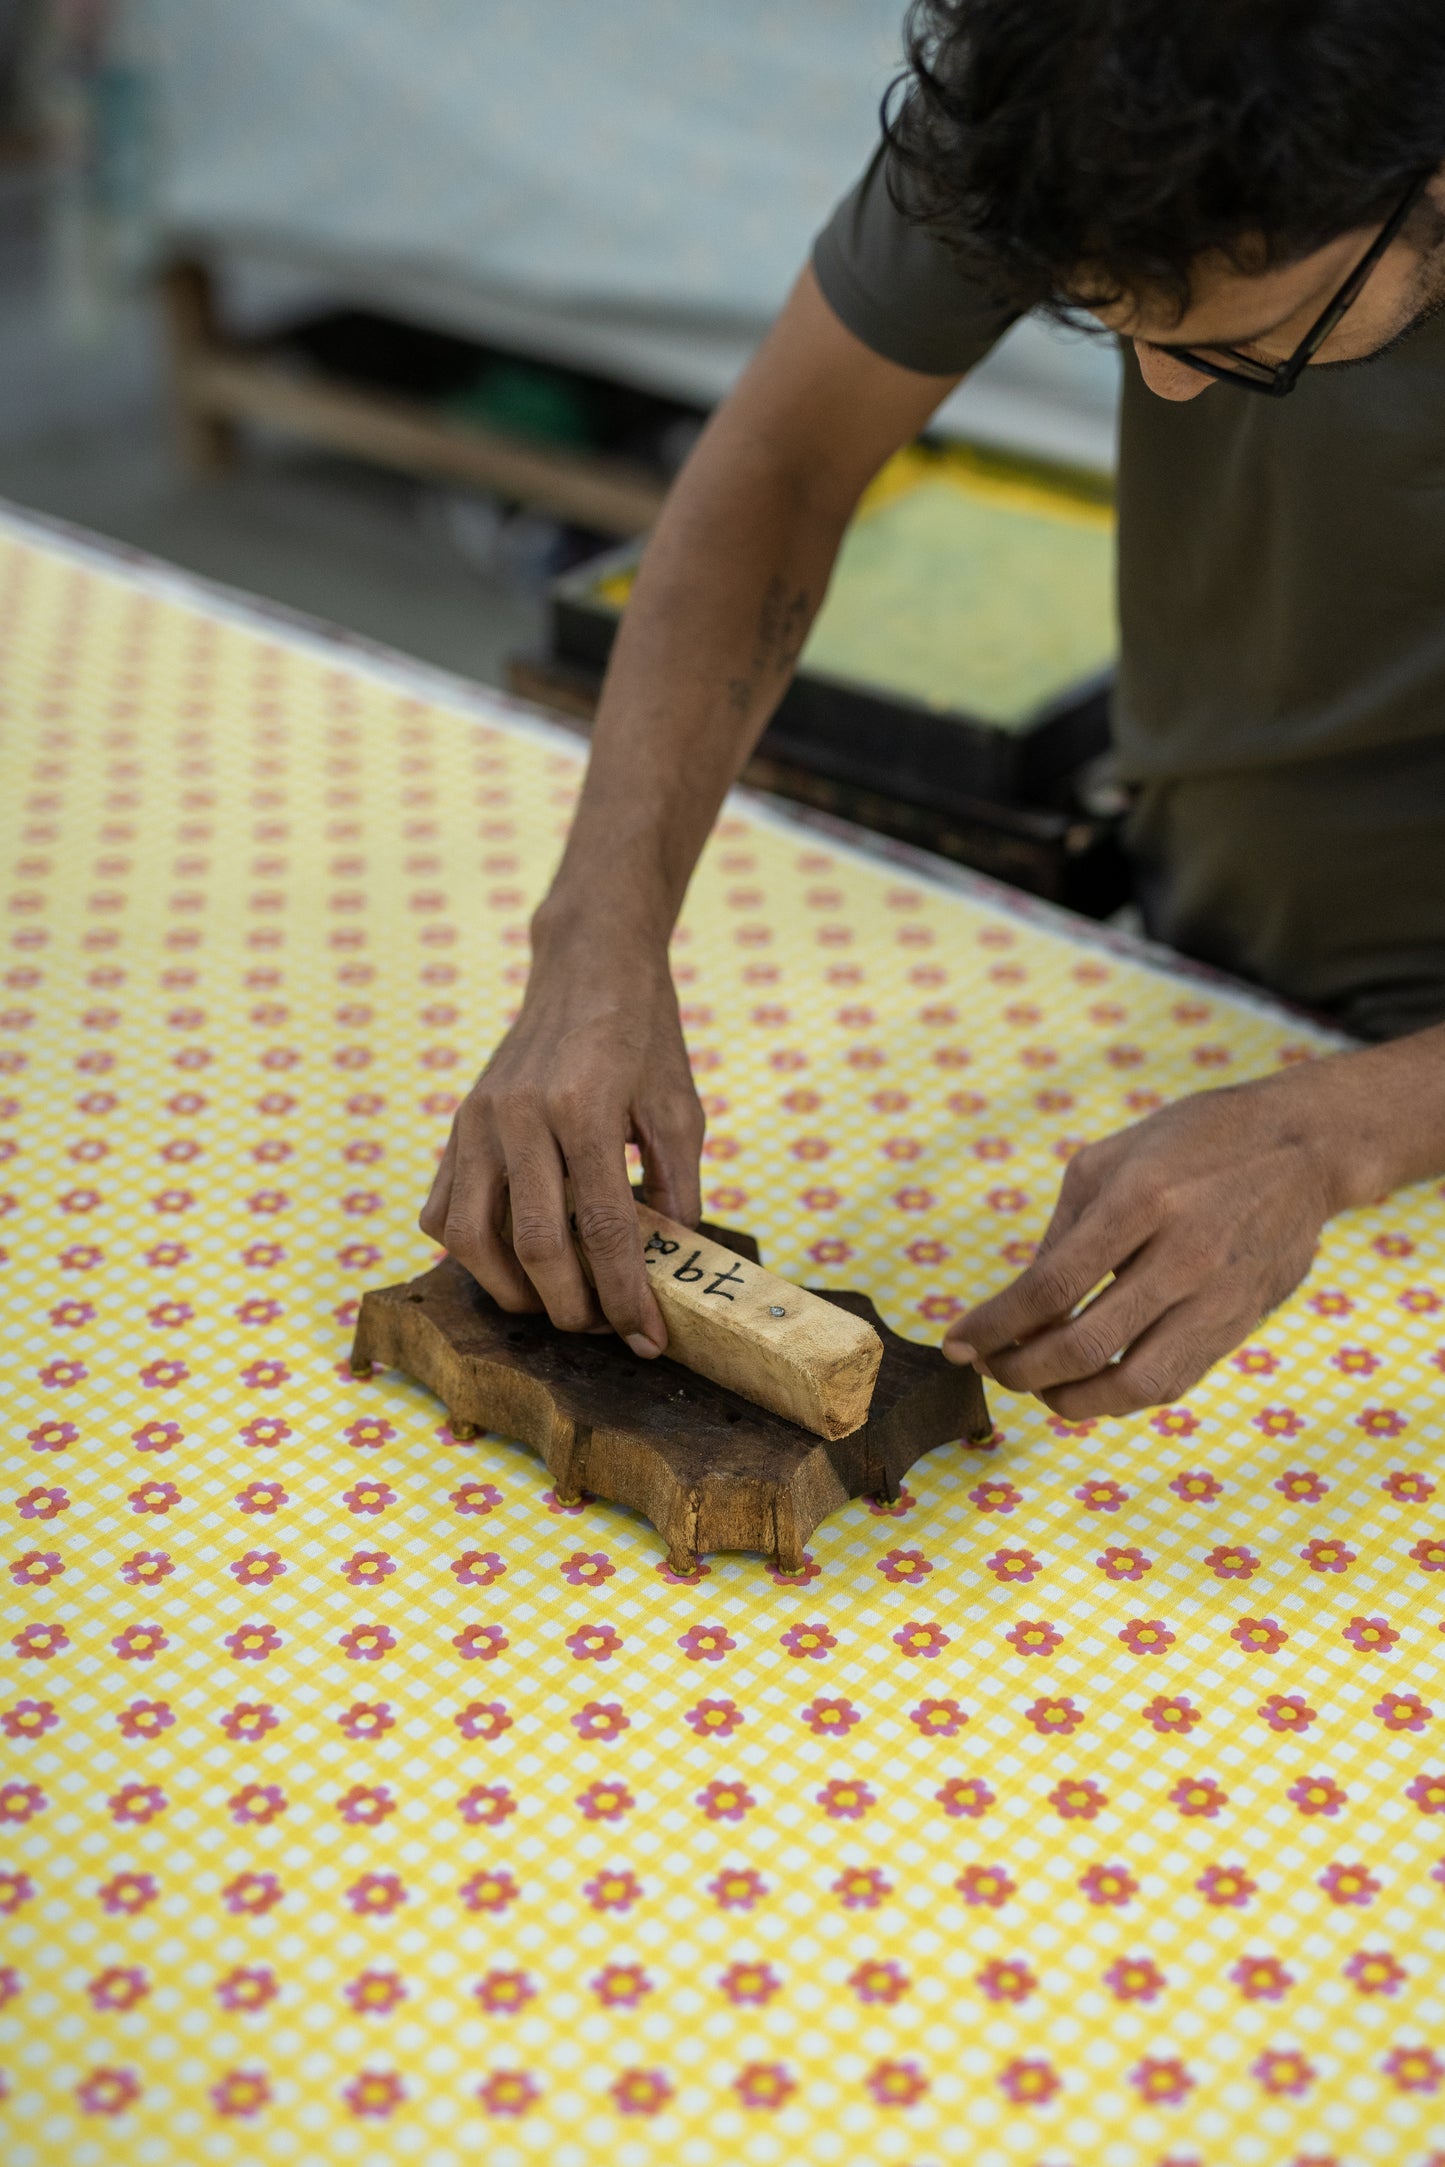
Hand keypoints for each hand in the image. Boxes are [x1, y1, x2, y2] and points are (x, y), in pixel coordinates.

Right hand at [419, 941, 702, 1355]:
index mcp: (584, 1106)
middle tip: (605, 1328)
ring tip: (555, 1302)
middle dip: (573, 1308)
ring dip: (513, 1290)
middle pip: (536, 1246)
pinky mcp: (456, 1125)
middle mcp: (519, 1115)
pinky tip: (511, 1259)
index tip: (649, 1338)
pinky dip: (471, 1251)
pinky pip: (442, 1210)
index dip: (627, 1296)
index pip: (605, 1228)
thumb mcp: (681, 1108)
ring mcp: (477, 1120)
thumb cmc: (644, 1036)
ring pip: (472, 1239)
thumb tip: (669, 1269)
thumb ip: (678, 1190)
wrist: (588, 967)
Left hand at [942, 1068, 1362, 1416]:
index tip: (959, 1344)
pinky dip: (1122, 1395)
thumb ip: (1061, 1236)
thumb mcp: (1109, 1160)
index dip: (995, 1326)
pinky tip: (1093, 1382)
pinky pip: (1173, 1382)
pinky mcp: (1240, 1324)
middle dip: (1021, 1372)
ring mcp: (1219, 1297)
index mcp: (1141, 1201)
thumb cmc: (1193, 1142)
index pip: (1051, 1288)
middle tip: (993, 1369)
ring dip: (1071, 1401)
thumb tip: (1017, 1308)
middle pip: (1084, 1345)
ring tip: (1040, 1388)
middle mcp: (1183, 1256)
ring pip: (1134, 1385)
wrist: (1303, 1148)